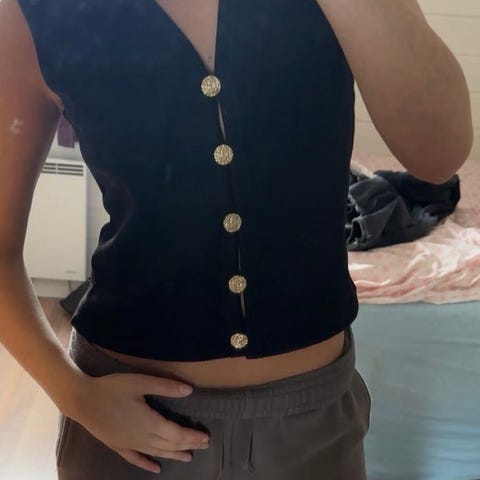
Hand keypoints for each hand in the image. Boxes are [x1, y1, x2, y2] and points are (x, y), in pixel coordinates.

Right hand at [72, 372, 210, 473]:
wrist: (82, 399)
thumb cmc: (112, 388)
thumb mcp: (141, 382)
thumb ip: (165, 387)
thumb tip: (189, 390)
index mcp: (149, 422)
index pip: (176, 434)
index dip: (192, 436)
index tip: (206, 437)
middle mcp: (141, 437)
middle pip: (169, 445)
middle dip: (188, 445)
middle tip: (204, 445)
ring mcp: (129, 444)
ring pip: (156, 453)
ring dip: (173, 455)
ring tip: (188, 457)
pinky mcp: (117, 446)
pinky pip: (136, 459)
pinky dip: (147, 464)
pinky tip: (155, 469)